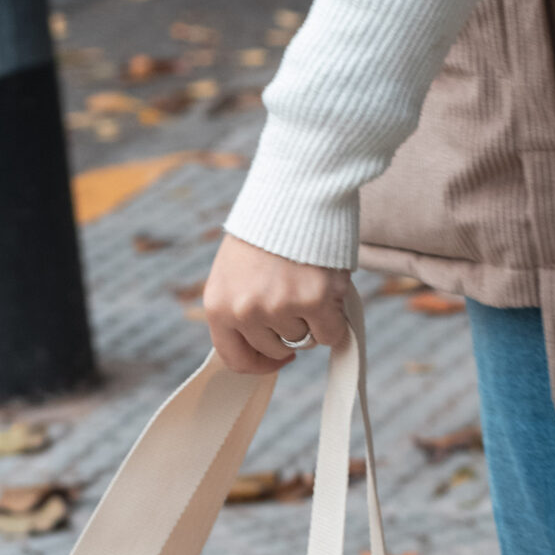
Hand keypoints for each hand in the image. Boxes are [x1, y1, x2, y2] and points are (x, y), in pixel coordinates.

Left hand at [203, 233, 352, 374]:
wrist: (296, 190)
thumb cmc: (268, 227)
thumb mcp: (235, 270)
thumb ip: (241, 308)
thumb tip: (264, 345)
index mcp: (219, 306)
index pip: (235, 358)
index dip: (260, 364)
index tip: (276, 359)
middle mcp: (245, 311)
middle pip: (275, 349)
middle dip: (290, 333)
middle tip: (299, 304)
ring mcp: (279, 308)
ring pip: (304, 339)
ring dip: (313, 319)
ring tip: (310, 284)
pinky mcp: (313, 301)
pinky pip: (330, 333)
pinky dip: (335, 320)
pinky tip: (330, 294)